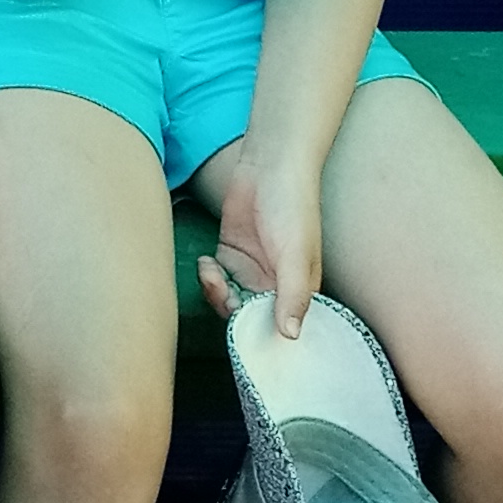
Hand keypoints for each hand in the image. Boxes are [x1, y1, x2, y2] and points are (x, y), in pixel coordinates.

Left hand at [199, 156, 323, 338]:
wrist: (270, 166)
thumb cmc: (293, 208)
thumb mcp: (296, 255)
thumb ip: (292, 295)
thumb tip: (291, 336)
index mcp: (296, 291)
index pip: (276, 326)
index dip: (257, 334)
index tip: (239, 332)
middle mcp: (274, 284)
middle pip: (246, 315)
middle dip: (228, 309)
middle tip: (219, 289)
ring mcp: (250, 268)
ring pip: (227, 298)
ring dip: (214, 292)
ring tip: (210, 270)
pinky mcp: (230, 252)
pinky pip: (215, 276)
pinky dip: (207, 275)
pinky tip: (206, 261)